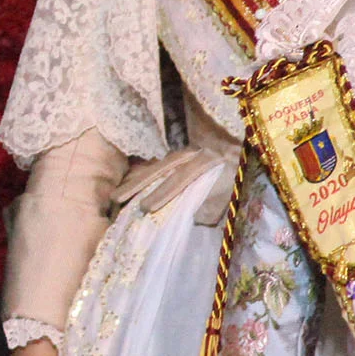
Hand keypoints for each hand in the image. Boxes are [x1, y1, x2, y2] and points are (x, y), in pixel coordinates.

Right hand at [112, 147, 238, 225]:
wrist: (239, 135)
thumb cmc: (235, 163)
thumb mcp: (233, 182)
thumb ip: (217, 201)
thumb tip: (197, 220)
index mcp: (202, 162)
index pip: (179, 179)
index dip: (162, 193)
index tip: (146, 208)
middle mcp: (187, 154)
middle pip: (157, 169)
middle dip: (136, 185)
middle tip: (116, 199)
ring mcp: (179, 151)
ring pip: (153, 165)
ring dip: (134, 179)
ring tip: (116, 193)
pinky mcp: (176, 152)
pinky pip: (155, 162)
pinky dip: (140, 172)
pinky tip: (128, 181)